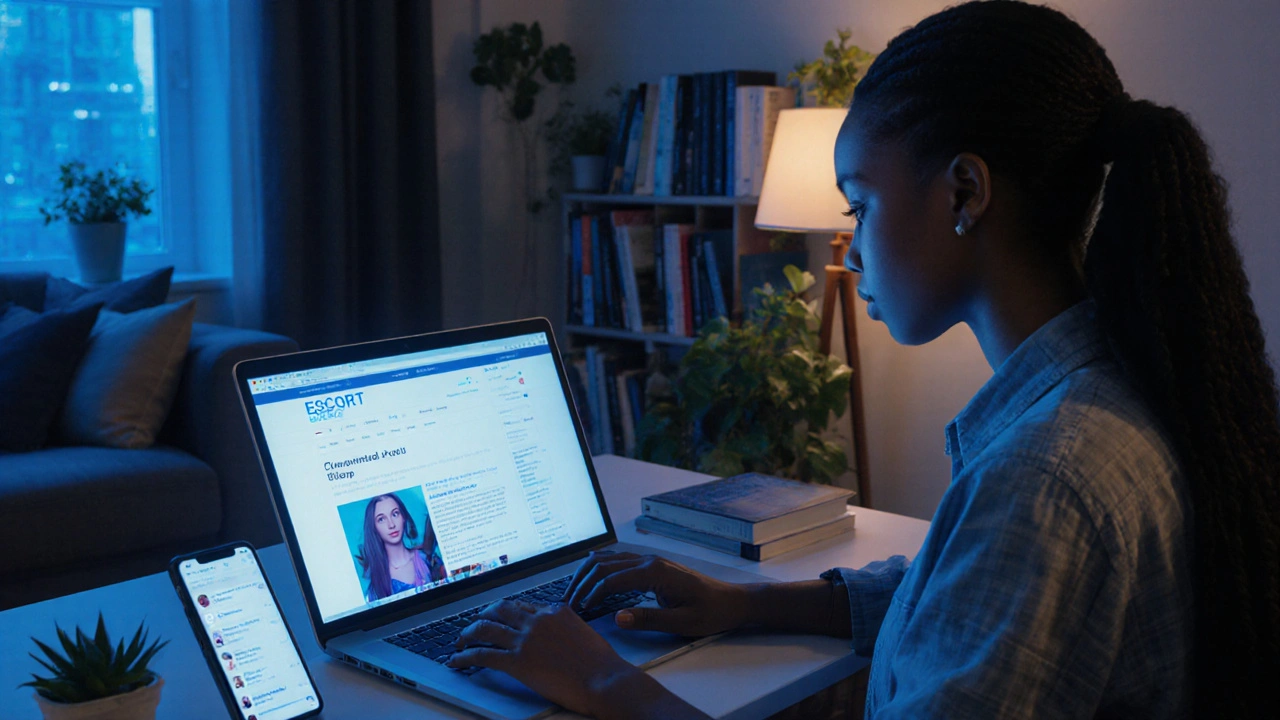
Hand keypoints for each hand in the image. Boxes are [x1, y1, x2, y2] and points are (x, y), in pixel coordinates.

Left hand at [448, 599, 638, 716]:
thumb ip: (566, 628)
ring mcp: (526, 639)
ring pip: (485, 628)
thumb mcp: (584, 633)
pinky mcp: (517, 661)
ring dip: (467, 634)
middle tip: (476, 625)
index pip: (523, 606)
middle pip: (500, 609)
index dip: (508, 613)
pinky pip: (482, 654)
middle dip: (484, 616)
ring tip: (459, 642)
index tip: (501, 619)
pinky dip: (464, 656)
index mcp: (555, 611)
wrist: (605, 678)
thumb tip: (558, 635)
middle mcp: (537, 620)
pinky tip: (457, 661)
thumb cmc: (601, 663)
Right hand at [563, 551, 750, 636]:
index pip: (611, 580)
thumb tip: (617, 618)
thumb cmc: (711, 612)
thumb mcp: (682, 622)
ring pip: (609, 559)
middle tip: (567, 602)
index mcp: (655, 573)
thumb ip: (648, 619)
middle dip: (582, 582)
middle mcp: (650, 561)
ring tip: (574, 592)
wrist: (733, 601)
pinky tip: (592, 576)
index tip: (577, 610)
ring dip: (588, 574)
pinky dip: (601, 568)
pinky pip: (620, 561)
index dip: (590, 594)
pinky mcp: (653, 566)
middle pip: (604, 565)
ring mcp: (651, 561)